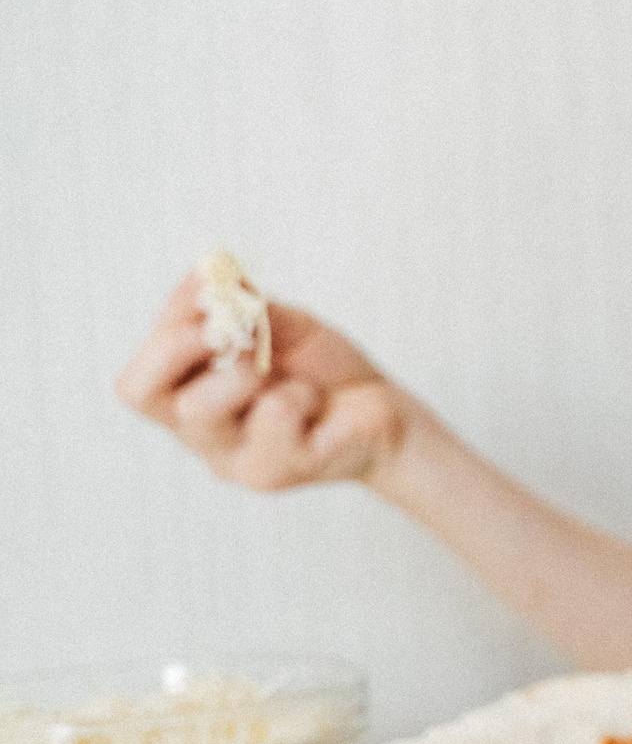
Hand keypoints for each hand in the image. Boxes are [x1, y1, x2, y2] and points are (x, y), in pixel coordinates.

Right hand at [117, 273, 410, 490]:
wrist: (384, 413)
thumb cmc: (323, 372)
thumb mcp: (283, 329)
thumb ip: (245, 306)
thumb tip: (215, 270)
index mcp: (187, 400)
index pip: (136, 379)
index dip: (162, 326)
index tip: (209, 285)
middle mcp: (199, 437)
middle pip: (142, 395)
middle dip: (181, 345)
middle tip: (230, 330)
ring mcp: (233, 461)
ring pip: (203, 410)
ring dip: (247, 372)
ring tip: (288, 378)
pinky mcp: (276, 473)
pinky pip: (273, 417)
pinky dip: (300, 393)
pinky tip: (318, 405)